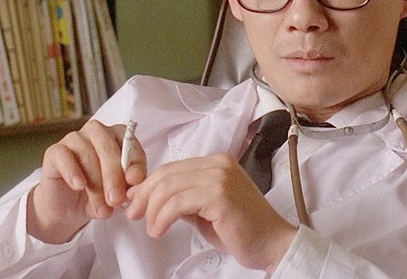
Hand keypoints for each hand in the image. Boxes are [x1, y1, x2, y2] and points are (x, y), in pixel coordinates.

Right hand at [27, 119, 146, 243]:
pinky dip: (73, 172)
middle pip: (107, 148)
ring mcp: (74, 139)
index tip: (135, 182)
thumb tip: (133, 181)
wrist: (70, 208)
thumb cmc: (100, 194)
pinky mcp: (54, 152)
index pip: (130, 143)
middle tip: (116, 199)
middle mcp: (96, 132)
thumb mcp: (119, 193)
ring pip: (87, 155)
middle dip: (114, 175)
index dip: (134, 163)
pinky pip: (64, 156)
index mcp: (117, 136)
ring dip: (96, 184)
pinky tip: (79, 186)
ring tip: (101, 208)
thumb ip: (129, 185)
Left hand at [124, 153, 296, 273]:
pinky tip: (160, 230)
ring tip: (152, 228)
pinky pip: (177, 203)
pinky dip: (162, 218)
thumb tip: (152, 198)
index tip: (136, 200)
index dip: (149, 184)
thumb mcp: (206, 209)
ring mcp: (220, 177)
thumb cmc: (242, 229)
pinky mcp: (219, 195)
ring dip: (153, 210)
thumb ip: (184, 199)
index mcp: (217, 162)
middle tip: (134, 214)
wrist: (272, 243)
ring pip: (169, 188)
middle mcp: (218, 164)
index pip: (172, 167)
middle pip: (167, 174)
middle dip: (145, 196)